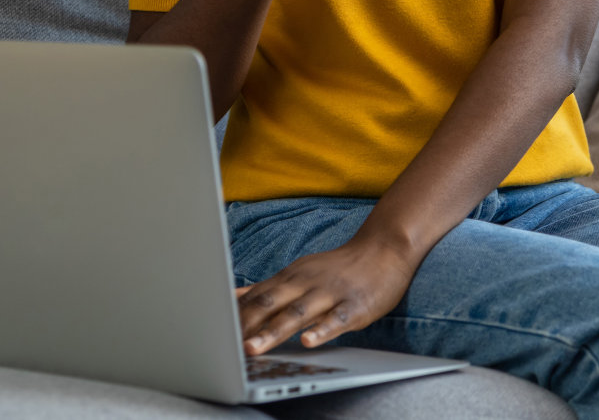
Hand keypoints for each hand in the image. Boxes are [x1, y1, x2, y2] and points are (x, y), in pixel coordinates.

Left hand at [234, 232, 418, 355]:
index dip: (234, 316)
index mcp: (290, 277)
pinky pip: (335, 320)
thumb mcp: (297, 272)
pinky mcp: (354, 306)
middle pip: (270, 304)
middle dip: (246, 325)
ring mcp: (329, 294)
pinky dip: (321, 331)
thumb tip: (233, 296)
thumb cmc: (338, 267)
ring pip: (297, 313)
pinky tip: (308, 343)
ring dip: (273, 332)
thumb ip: (267, 288)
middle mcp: (305, 283)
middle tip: (225, 344)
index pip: (255, 297)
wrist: (383, 249)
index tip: (215, 333)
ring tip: (254, 348)